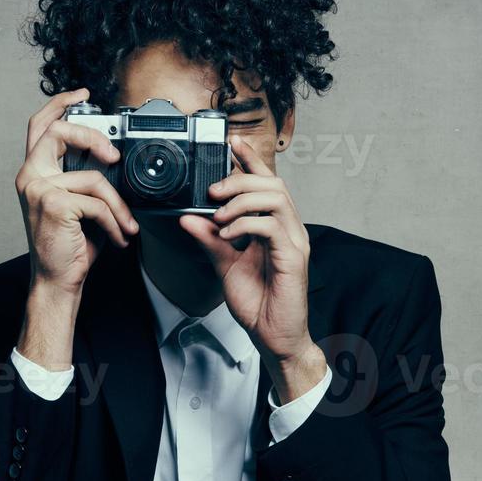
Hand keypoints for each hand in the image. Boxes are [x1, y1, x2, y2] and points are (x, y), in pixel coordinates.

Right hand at [16, 88, 139, 296]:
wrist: (57, 281)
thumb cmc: (69, 246)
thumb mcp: (77, 205)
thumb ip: (84, 178)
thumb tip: (112, 157)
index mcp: (33, 173)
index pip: (40, 126)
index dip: (59, 103)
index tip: (81, 94)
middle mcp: (30, 177)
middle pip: (59, 131)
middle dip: (92, 136)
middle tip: (114, 155)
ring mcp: (38, 189)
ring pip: (93, 178)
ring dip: (118, 205)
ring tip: (125, 225)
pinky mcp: (53, 205)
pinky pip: (97, 202)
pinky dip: (114, 222)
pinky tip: (118, 237)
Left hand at [179, 135, 326, 402]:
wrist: (273, 337)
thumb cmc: (258, 303)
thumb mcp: (225, 266)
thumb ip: (209, 240)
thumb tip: (187, 219)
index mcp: (275, 227)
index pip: (267, 183)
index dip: (252, 160)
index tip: (232, 143)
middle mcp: (289, 229)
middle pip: (273, 183)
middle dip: (240, 179)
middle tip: (212, 192)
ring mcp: (294, 241)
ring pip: (274, 197)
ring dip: (241, 199)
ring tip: (218, 216)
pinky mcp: (293, 257)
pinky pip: (270, 226)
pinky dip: (244, 224)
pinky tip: (226, 234)